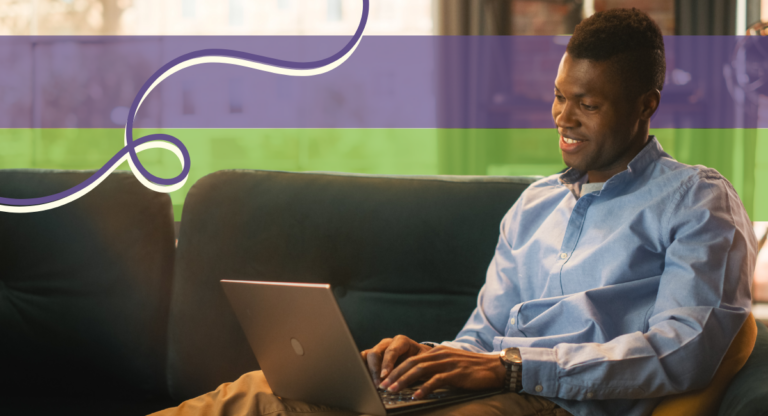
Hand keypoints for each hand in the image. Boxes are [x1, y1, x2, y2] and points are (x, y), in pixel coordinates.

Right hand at [360, 335, 432, 386]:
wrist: (422, 358)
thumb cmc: (423, 360)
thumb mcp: (422, 362)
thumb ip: (414, 368)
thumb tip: (405, 379)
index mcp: (401, 341)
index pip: (391, 350)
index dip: (387, 363)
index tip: (384, 375)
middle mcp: (388, 343)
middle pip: (375, 353)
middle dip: (375, 369)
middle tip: (378, 384)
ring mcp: (379, 349)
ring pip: (367, 356)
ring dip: (368, 370)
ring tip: (373, 384)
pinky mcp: (373, 357)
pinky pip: (363, 360)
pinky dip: (364, 370)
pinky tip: (367, 381)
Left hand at [378, 345, 505, 398]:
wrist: (495, 367)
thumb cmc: (472, 370)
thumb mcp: (451, 364)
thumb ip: (436, 369)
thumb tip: (417, 381)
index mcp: (437, 352)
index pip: (411, 359)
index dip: (396, 368)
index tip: (385, 379)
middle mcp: (440, 354)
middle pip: (412, 363)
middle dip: (395, 374)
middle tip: (383, 386)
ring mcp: (448, 363)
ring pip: (420, 370)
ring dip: (404, 381)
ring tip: (393, 390)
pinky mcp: (456, 373)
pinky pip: (437, 380)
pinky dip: (424, 388)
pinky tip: (416, 396)